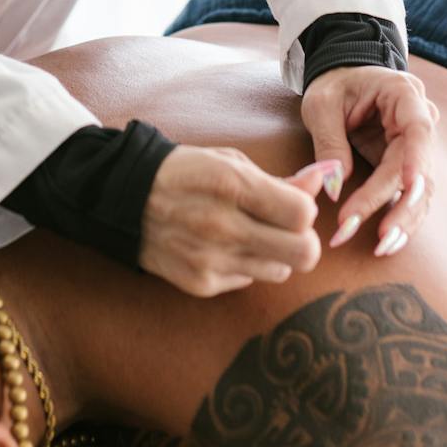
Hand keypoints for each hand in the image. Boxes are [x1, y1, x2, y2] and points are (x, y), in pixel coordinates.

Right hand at [140, 144, 321, 296]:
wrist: (124, 199)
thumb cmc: (185, 173)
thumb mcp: (229, 162)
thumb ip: (279, 179)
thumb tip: (322, 182)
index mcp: (232, 186)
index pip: (303, 214)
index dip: (305, 209)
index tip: (293, 204)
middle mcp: (223, 227)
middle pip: (303, 254)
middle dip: (304, 240)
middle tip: (288, 229)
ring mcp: (211, 261)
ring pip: (281, 271)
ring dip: (276, 254)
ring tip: (252, 235)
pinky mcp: (201, 284)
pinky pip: (248, 280)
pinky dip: (245, 264)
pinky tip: (222, 246)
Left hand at [300, 62, 438, 257]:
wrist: (343, 83)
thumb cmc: (333, 86)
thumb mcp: (321, 105)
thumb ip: (329, 141)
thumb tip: (335, 186)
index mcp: (404, 94)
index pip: (418, 128)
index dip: (416, 158)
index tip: (406, 185)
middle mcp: (420, 122)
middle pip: (418, 169)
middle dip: (398, 205)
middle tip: (378, 235)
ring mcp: (416, 148)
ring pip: (421, 191)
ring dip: (403, 220)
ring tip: (383, 247)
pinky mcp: (406, 168)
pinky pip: (409, 198)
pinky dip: (399, 220)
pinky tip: (386, 243)